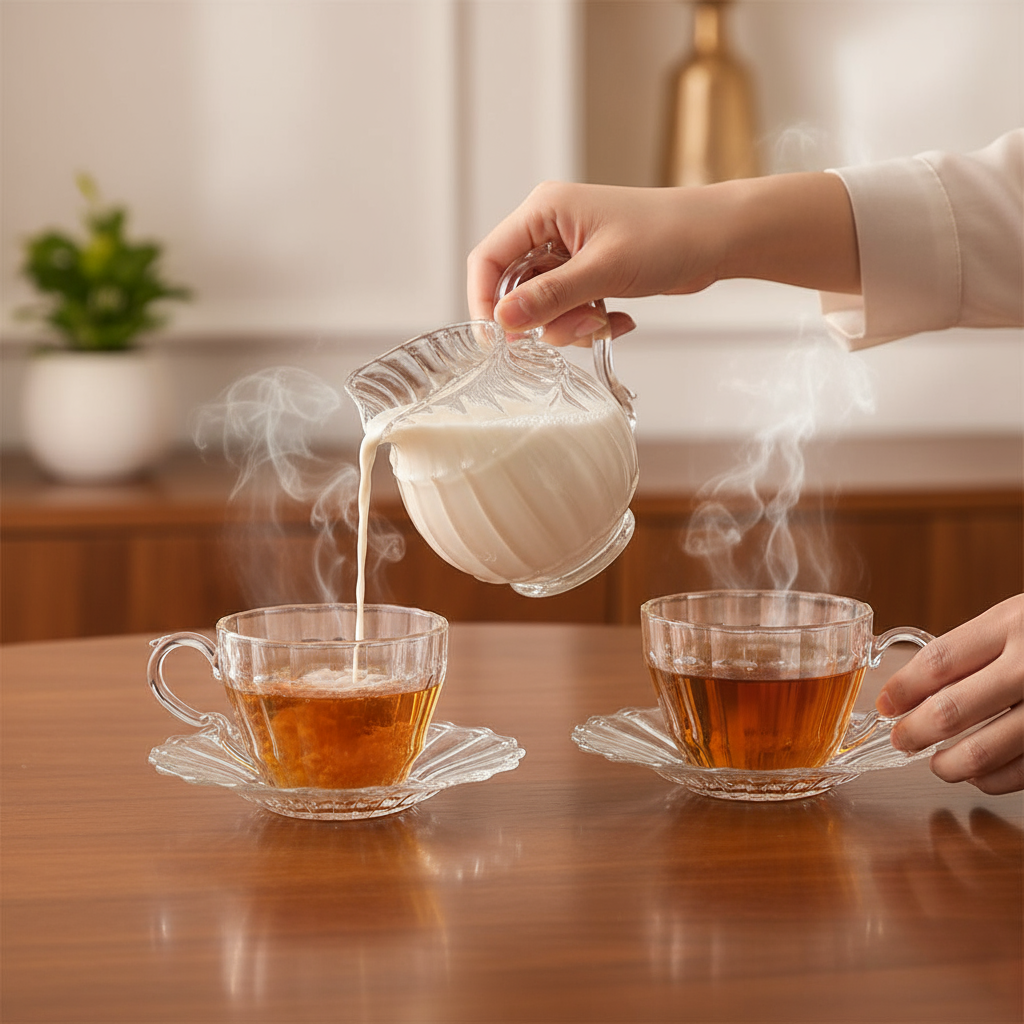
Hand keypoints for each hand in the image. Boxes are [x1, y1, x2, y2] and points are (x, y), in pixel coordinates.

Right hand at [466, 173, 859, 345]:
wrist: (719, 239)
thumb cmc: (668, 237)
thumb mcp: (603, 271)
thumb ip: (549, 297)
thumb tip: (503, 321)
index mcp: (544, 211)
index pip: (489, 260)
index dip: (484, 302)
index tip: (498, 341)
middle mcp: (550, 229)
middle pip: (515, 289)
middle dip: (542, 320)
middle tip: (576, 331)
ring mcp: (569, 252)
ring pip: (543, 306)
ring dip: (569, 326)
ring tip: (604, 323)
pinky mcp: (589, 272)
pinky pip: (568, 310)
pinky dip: (587, 323)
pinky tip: (618, 319)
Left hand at [876, 594, 1023, 793]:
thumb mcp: (1019, 620)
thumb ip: (975, 649)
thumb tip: (909, 691)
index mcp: (1014, 624)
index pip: (938, 662)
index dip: (902, 689)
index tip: (884, 705)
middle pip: (952, 710)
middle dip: (914, 732)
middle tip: (901, 740)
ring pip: (984, 751)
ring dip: (948, 764)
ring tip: (937, 763)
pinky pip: (1021, 772)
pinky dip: (992, 778)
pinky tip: (980, 773)